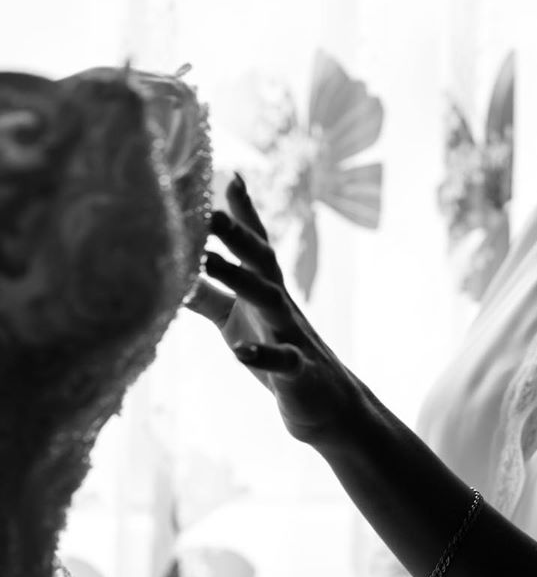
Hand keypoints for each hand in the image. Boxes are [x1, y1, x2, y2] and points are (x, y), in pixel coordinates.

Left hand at [184, 175, 278, 394]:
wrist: (327, 402)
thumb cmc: (278, 355)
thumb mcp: (236, 322)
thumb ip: (206, 295)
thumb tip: (168, 269)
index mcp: (267, 289)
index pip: (256, 245)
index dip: (243, 213)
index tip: (229, 174)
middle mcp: (281, 304)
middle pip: (261, 261)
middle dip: (236, 233)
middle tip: (208, 206)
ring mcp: (291, 335)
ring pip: (269, 299)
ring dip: (240, 278)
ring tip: (209, 260)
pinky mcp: (296, 371)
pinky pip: (282, 361)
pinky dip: (262, 355)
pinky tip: (240, 353)